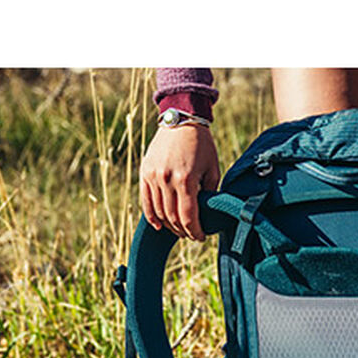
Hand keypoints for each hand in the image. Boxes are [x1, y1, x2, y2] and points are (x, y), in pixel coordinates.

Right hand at [139, 123, 220, 239]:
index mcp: (186, 179)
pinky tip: (159, 225)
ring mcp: (153, 176)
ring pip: (158, 211)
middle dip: (183, 231)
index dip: (194, 231)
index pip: (188, 216)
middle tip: (191, 235)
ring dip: (169, 226)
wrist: (181, 120)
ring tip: (178, 230)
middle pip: (172, 217)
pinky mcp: (144, 172)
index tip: (200, 238)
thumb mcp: (213, 168)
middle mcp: (166, 179)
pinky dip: (151, 216)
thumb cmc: (202, 145)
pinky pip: (146, 200)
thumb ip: (210, 192)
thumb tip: (208, 213)